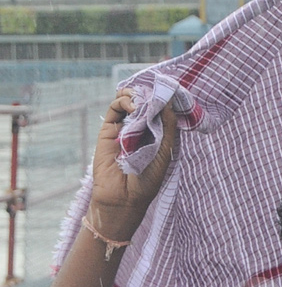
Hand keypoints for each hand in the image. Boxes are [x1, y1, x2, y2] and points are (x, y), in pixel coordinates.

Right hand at [88, 90, 176, 237]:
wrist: (124, 197)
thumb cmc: (148, 178)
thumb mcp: (165, 149)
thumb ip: (167, 126)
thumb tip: (166, 101)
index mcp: (157, 133)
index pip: (159, 108)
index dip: (162, 98)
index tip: (169, 89)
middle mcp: (140, 128)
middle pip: (144, 101)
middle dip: (149, 93)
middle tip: (155, 92)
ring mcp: (123, 128)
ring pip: (128, 101)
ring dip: (136, 94)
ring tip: (142, 100)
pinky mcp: (108, 131)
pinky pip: (114, 109)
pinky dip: (123, 101)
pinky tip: (133, 105)